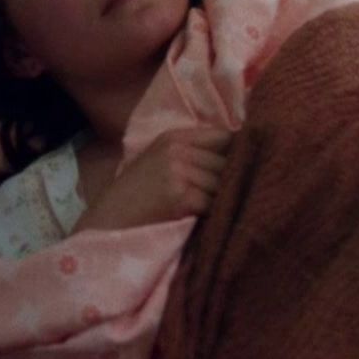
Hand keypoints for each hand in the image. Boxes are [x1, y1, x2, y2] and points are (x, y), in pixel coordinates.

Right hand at [74, 127, 232, 233]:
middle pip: (229, 160)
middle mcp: (177, 150)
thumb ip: (192, 154)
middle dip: (236, 179)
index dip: (240, 152)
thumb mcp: (159, 161)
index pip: (224, 135)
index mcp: (173, 137)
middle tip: (241, 194)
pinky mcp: (180, 197)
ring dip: (228, 198)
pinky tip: (211, 220)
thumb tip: (241, 156)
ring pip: (224, 183)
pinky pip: (214, 203)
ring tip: (226, 209)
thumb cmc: (135, 196)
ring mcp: (178, 172)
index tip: (249, 167)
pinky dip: (216, 214)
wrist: (109, 222)